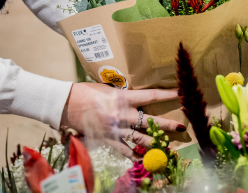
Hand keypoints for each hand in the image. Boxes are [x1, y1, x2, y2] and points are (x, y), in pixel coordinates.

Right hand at [61, 83, 182, 157]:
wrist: (67, 104)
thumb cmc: (86, 91)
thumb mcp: (108, 88)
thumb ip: (123, 94)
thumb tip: (135, 96)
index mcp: (124, 98)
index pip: (151, 96)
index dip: (167, 95)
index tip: (180, 94)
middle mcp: (123, 115)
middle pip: (150, 121)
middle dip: (166, 125)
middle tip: (180, 127)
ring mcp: (116, 129)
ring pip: (140, 139)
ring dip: (154, 143)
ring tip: (166, 146)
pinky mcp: (108, 139)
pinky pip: (124, 150)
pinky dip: (133, 156)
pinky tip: (142, 160)